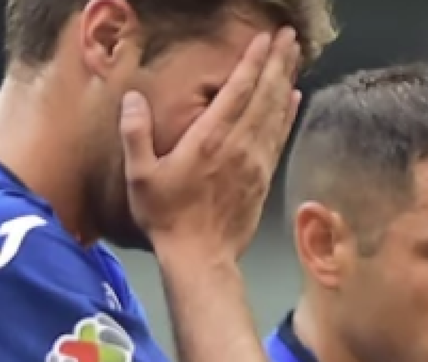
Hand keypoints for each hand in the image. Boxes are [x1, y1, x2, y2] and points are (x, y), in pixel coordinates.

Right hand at [118, 27, 302, 260]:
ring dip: (286, 80)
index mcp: (209, 139)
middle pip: (265, 94)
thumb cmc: (168, 219)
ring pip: (276, 112)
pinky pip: (278, 136)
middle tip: (290, 36)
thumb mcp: (141, 176)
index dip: (253, 61)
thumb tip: (132, 99)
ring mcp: (255, 161)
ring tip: (295, 56)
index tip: (265, 39)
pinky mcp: (263, 177)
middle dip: (278, 61)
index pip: (238, 89)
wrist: (201, 258)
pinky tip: (293, 98)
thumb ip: (135, 134)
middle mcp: (238, 145)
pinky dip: (287, 113)